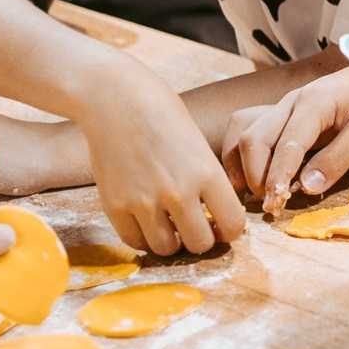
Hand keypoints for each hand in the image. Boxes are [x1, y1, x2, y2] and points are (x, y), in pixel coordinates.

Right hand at [78, 77, 247, 256]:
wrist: (116, 99)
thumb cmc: (163, 114)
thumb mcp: (199, 145)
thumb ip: (208, 181)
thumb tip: (216, 217)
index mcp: (207, 172)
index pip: (233, 225)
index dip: (230, 230)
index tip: (221, 224)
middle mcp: (178, 191)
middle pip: (201, 244)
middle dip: (201, 239)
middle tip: (194, 227)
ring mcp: (144, 201)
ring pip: (167, 249)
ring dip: (171, 241)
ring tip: (168, 224)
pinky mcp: (115, 206)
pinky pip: (134, 241)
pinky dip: (143, 236)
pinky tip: (146, 221)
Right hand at [222, 67, 348, 213]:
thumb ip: (340, 157)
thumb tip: (308, 187)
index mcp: (315, 102)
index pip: (286, 142)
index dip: (277, 175)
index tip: (276, 203)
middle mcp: (291, 102)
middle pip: (253, 137)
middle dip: (255, 174)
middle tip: (271, 204)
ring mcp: (285, 107)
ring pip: (244, 132)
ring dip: (241, 164)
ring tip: (256, 193)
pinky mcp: (285, 116)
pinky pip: (251, 130)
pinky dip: (243, 155)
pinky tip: (252, 176)